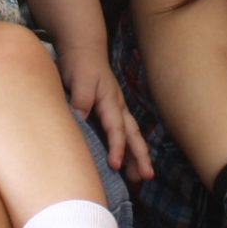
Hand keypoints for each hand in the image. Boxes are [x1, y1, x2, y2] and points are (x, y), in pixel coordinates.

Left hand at [61, 46, 152, 183]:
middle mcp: (117, 108)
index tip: (115, 165)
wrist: (83, 50)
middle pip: (132, 135)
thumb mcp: (80, 79)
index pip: (116, 129)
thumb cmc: (82, 64)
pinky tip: (125, 161)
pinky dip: (127, 148)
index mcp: (111, 101)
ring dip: (136, 156)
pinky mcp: (109, 113)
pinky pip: (122, 133)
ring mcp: (115, 110)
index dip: (117, 147)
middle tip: (146, 176)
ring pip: (130, 136)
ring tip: (140, 177)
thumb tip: (81, 119)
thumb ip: (81, 99)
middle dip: (140, 157)